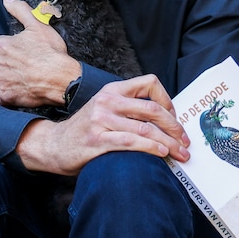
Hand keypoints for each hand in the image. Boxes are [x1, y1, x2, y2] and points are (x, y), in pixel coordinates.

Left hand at [0, 0, 81, 107]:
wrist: (61, 78)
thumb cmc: (51, 54)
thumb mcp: (38, 25)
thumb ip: (21, 10)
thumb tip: (8, 0)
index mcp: (1, 45)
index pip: (2, 44)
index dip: (16, 48)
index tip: (27, 52)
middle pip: (0, 61)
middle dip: (12, 63)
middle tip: (29, 64)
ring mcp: (0, 81)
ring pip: (1, 78)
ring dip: (11, 78)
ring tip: (28, 76)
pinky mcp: (6, 97)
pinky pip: (4, 96)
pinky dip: (11, 94)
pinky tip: (24, 88)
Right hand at [15, 74, 189, 174]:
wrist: (53, 146)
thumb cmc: (85, 131)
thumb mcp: (104, 110)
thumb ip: (127, 109)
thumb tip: (163, 121)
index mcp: (112, 90)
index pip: (149, 83)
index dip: (167, 100)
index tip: (174, 118)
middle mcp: (107, 101)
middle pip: (153, 109)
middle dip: (175, 127)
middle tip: (185, 141)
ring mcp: (101, 120)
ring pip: (146, 128)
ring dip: (169, 143)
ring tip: (180, 154)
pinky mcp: (97, 140)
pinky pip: (131, 142)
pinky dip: (150, 148)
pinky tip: (161, 154)